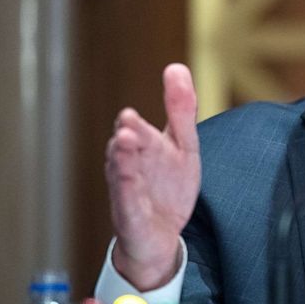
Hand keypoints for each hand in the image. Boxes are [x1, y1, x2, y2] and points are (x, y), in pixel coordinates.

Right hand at [105, 64, 200, 290]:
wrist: (160, 237)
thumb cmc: (167, 187)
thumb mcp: (182, 146)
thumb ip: (180, 110)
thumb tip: (176, 66)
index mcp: (143, 147)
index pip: (141, 130)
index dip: (138, 122)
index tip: (132, 113)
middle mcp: (130, 165)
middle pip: (129, 148)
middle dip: (129, 134)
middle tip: (128, 120)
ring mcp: (127, 191)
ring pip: (122, 172)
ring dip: (122, 158)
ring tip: (124, 140)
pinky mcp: (130, 216)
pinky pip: (127, 202)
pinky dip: (127, 191)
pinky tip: (128, 180)